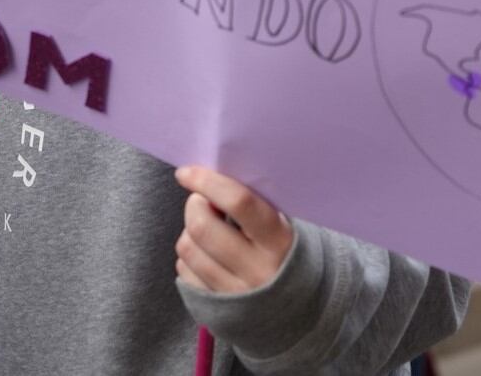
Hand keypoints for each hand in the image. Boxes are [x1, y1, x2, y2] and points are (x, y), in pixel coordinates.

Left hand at [174, 165, 293, 294]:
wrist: (295, 307)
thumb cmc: (281, 250)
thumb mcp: (279, 224)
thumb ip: (249, 203)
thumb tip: (205, 181)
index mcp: (278, 241)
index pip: (239, 202)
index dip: (208, 182)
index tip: (187, 172)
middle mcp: (257, 270)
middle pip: (203, 226)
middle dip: (195, 205)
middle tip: (203, 201)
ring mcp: (235, 293)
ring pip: (188, 249)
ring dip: (190, 230)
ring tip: (208, 229)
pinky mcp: (215, 308)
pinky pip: (185, 271)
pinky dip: (189, 256)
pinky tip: (207, 254)